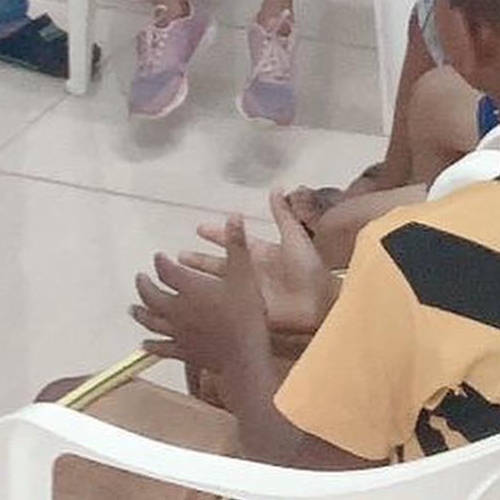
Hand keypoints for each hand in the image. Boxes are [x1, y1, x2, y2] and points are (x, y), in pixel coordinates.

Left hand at [131, 214, 263, 376]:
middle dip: (144, 285)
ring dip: (140, 313)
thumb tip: (234, 215)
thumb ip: (237, 245)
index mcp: (189, 287)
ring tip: (132, 308)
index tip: (158, 256)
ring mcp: (178, 332)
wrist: (244, 357)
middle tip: (139, 278)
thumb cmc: (245, 315)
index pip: (166, 270)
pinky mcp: (183, 352)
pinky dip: (151, 345)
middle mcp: (177, 308)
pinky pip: (162, 348)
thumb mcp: (244, 275)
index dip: (160, 262)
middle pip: (152, 295)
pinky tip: (144, 344)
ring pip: (151, 320)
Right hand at [183, 194, 334, 338]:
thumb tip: (276, 187)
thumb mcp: (294, 236)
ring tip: (179, 278)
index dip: (216, 234)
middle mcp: (250, 272)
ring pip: (216, 285)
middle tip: (179, 256)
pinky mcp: (248, 311)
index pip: (232, 241)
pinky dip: (210, 304)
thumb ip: (283, 213)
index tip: (199, 228)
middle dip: (199, 259)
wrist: (320, 302)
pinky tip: (195, 304)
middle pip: (218, 264)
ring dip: (199, 281)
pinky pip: (225, 306)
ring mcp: (247, 293)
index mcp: (259, 253)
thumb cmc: (311, 269)